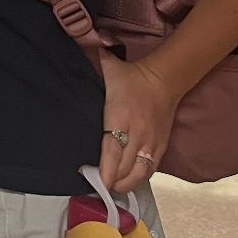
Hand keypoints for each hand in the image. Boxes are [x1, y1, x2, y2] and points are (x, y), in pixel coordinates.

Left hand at [96, 54, 181, 194]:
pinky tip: (127, 183)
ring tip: (110, 189)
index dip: (103, 170)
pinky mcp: (161, 146)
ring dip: (123, 184)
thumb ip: (87, 65)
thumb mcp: (107, 70)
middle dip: (109, 181)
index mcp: (119, 118)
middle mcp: (136, 134)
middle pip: (123, 167)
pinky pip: (150, 169)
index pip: (111, 151)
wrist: (165, 79)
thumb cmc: (131, 77)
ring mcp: (150, 142)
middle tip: (95, 188)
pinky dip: (138, 179)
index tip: (93, 180)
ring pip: (138, 173)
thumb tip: (73, 48)